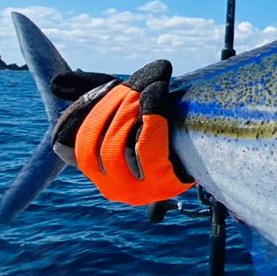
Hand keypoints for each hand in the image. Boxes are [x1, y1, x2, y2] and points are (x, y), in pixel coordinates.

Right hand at [50, 60, 193, 204]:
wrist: (220, 141)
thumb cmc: (172, 125)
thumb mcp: (130, 108)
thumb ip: (96, 95)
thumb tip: (56, 84)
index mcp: (102, 173)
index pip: (73, 145)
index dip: (81, 113)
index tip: (107, 87)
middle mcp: (114, 188)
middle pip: (94, 143)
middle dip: (112, 105)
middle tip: (133, 83)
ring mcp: (138, 191)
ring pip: (114, 146)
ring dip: (129, 108)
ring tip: (150, 84)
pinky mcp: (164, 185)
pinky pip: (146, 147)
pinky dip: (149, 114)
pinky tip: (157, 91)